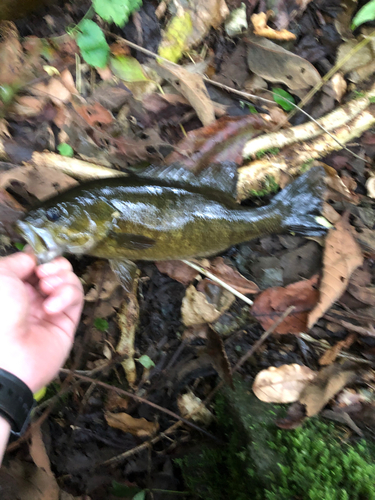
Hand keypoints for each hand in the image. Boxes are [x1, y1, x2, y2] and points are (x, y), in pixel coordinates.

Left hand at [0, 253, 82, 392]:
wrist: (6, 355)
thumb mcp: (0, 275)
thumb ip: (19, 260)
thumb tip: (34, 259)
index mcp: (12, 288)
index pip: (35, 265)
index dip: (40, 258)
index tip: (38, 258)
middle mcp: (31, 298)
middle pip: (55, 271)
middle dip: (54, 266)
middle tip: (42, 275)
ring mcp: (51, 310)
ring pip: (69, 281)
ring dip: (61, 279)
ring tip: (47, 289)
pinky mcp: (67, 322)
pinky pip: (77, 297)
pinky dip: (68, 295)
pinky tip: (52, 307)